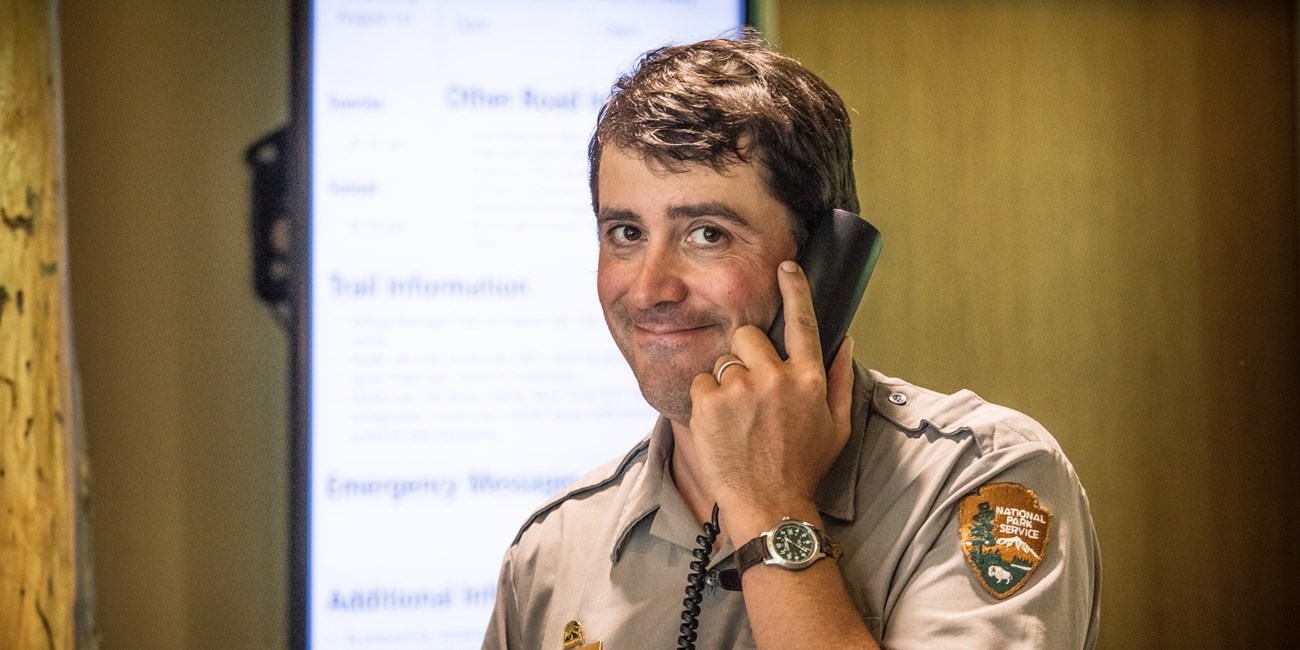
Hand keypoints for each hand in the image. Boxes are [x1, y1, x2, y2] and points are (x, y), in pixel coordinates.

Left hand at [687, 260, 855, 533]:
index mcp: (809, 379)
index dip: (794, 289)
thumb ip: (838, 379)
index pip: (802, 321)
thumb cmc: (804, 469)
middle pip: (748, 335)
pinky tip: (720, 428)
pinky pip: (701, 382)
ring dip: (725, 384)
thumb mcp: (837, 427)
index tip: (785, 266)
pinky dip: (705, 401)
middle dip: (745, 356)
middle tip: (749, 392)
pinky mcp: (710, 402)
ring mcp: (741, 388)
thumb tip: (845, 342)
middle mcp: (777, 377)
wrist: (770, 506)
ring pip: (722, 362)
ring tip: (737, 420)